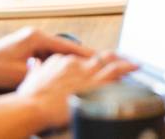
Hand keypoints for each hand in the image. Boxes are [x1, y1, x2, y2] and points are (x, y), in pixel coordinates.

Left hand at [0, 28, 94, 90]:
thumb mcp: (22, 73)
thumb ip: (45, 73)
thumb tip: (64, 76)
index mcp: (36, 36)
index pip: (67, 45)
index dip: (85, 54)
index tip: (99, 59)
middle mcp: (34, 35)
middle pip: (63, 47)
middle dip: (79, 57)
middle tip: (97, 65)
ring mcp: (29, 40)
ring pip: (55, 51)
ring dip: (67, 61)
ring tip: (84, 70)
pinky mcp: (24, 48)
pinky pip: (46, 54)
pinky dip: (55, 63)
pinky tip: (63, 72)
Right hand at [16, 52, 136, 128]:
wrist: (33, 107)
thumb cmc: (30, 98)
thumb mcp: (31, 78)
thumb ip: (37, 69)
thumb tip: (36, 63)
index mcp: (61, 61)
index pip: (80, 59)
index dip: (89, 63)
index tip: (94, 67)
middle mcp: (75, 64)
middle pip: (97, 57)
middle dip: (111, 58)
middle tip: (122, 59)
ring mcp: (85, 73)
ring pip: (110, 62)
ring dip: (123, 62)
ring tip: (135, 64)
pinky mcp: (93, 84)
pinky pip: (114, 73)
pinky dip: (125, 69)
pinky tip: (133, 70)